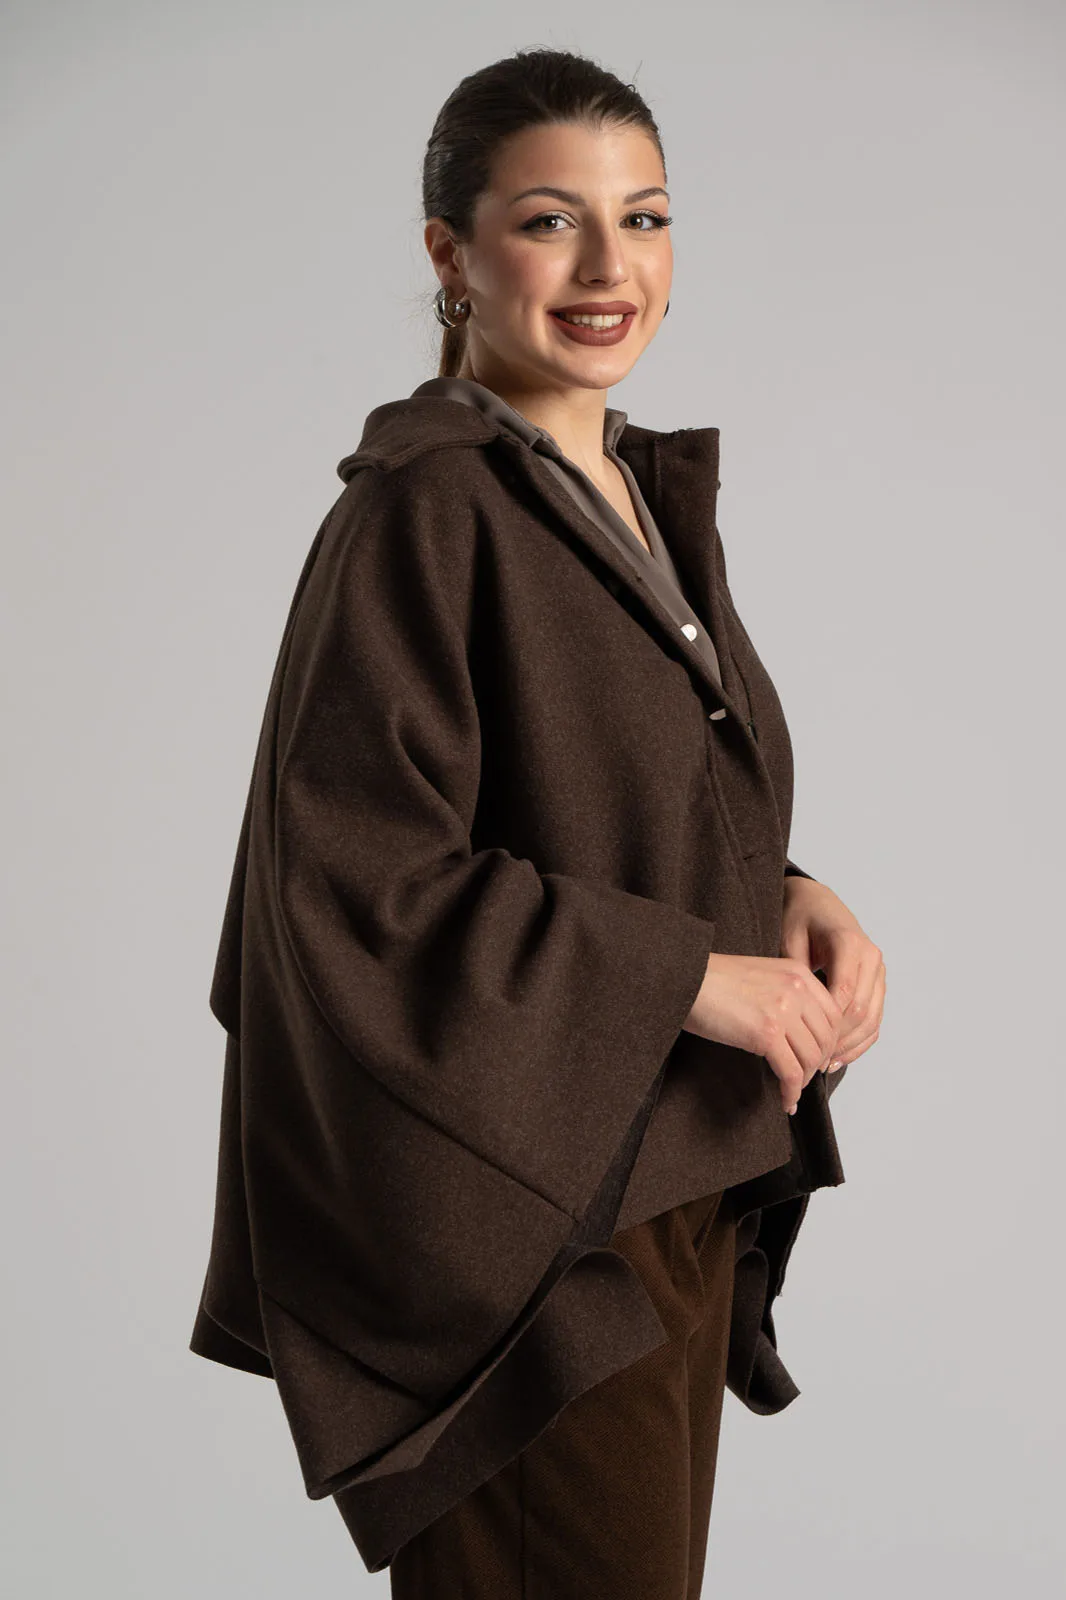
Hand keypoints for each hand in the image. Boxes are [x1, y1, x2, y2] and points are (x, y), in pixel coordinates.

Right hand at [683, 951, 845, 1115]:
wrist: (682, 979)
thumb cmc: (710, 979)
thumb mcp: (761, 975)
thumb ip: (786, 994)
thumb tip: (800, 1031)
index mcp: (797, 972)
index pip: (833, 1015)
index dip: (829, 1043)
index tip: (818, 1058)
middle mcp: (797, 989)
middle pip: (826, 1039)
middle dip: (817, 1065)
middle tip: (804, 1078)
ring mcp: (783, 1011)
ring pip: (810, 1059)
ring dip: (803, 1082)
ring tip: (791, 1091)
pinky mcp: (766, 1034)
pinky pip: (790, 1073)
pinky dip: (791, 1093)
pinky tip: (785, 1101)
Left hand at [781, 876, 884, 1073]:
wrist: (818, 904)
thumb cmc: (799, 919)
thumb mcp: (789, 939)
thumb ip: (796, 975)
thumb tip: (794, 1016)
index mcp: (850, 943)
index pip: (844, 993)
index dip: (826, 1023)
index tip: (803, 1044)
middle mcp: (871, 957)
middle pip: (860, 1010)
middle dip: (836, 1039)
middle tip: (811, 1061)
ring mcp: (878, 971)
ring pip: (871, 1018)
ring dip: (849, 1045)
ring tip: (823, 1065)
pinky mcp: (878, 984)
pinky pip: (875, 1019)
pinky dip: (859, 1041)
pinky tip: (838, 1058)